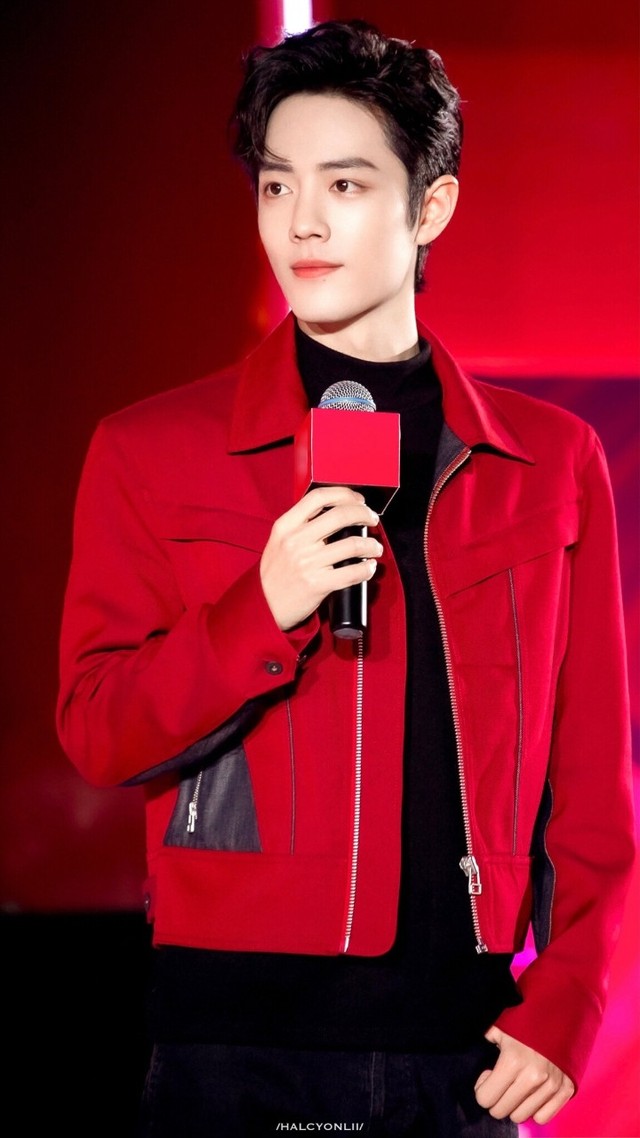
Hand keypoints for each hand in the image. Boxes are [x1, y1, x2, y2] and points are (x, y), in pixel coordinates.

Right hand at [260, 486, 381, 630]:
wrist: (265, 605)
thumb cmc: (275, 573)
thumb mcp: (279, 540)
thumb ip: (299, 525)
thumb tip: (334, 512)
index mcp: (286, 526)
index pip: (318, 497)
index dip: (344, 494)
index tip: (358, 500)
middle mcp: (296, 541)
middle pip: (340, 515)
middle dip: (364, 514)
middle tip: (372, 520)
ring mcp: (307, 563)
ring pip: (353, 544)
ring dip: (371, 544)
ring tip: (375, 547)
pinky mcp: (318, 584)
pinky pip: (353, 572)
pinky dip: (367, 569)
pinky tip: (369, 567)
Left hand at [474, 1026, 574, 1124]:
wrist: (562, 1013)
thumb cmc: (526, 1020)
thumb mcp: (502, 1026)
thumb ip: (486, 1038)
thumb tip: (475, 1047)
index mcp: (512, 1061)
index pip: (485, 1098)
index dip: (482, 1088)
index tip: (488, 1076)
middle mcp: (532, 1078)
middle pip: (501, 1111)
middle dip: (496, 1098)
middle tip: (501, 1082)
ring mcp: (551, 1086)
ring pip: (521, 1116)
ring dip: (515, 1104)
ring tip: (516, 1085)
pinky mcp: (566, 1090)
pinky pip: (543, 1118)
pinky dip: (535, 1109)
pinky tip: (532, 1093)